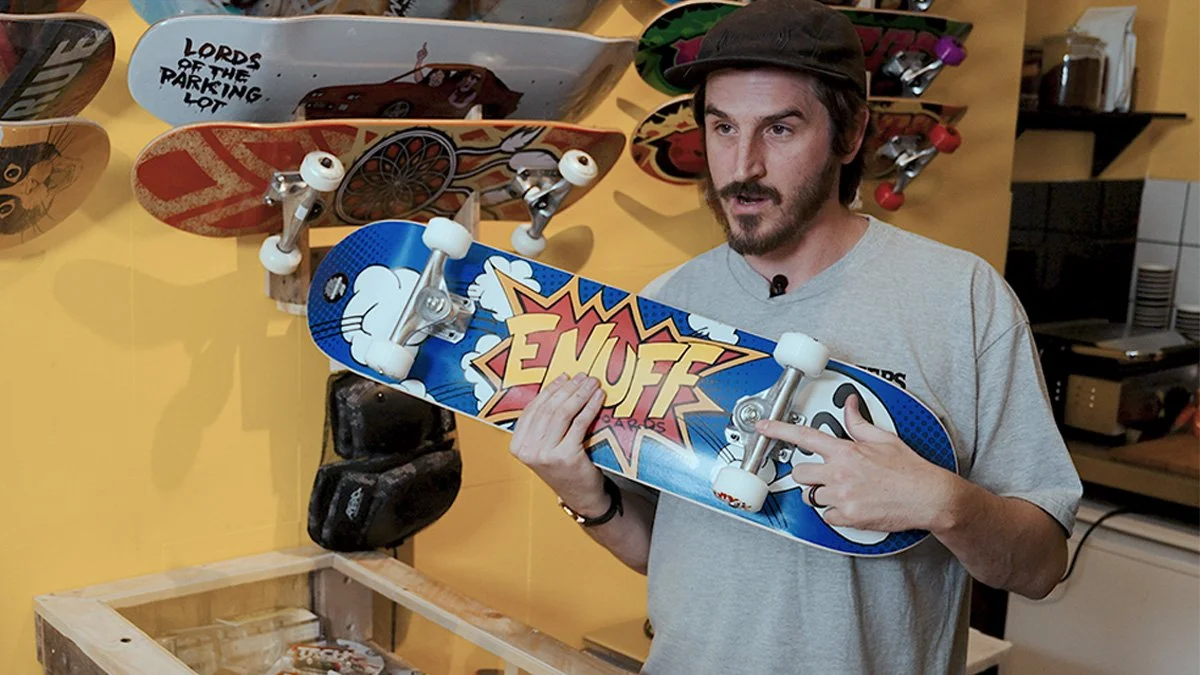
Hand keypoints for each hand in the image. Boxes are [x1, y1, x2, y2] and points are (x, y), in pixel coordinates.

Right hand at [510, 373, 608, 515]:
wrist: (580, 496)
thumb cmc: (565, 468)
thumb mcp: (546, 447)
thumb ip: (544, 424)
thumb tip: (559, 387)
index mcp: (518, 445)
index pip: (532, 409)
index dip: (550, 390)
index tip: (565, 377)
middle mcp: (527, 450)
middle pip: (548, 409)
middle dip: (568, 388)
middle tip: (583, 377)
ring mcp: (545, 454)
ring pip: (563, 413)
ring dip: (579, 394)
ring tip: (591, 383)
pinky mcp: (565, 456)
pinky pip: (579, 423)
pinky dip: (590, 407)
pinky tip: (598, 398)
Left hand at [754, 394, 955, 532]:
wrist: (929, 498)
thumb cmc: (910, 470)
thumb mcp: (884, 438)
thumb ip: (859, 423)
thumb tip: (850, 405)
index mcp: (846, 451)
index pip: (804, 436)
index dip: (778, 430)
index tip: (762, 427)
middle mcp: (840, 473)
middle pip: (800, 473)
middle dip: (808, 474)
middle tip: (825, 475)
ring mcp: (842, 496)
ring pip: (811, 497)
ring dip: (822, 495)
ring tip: (845, 491)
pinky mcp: (848, 517)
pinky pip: (827, 516)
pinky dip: (835, 514)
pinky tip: (851, 506)